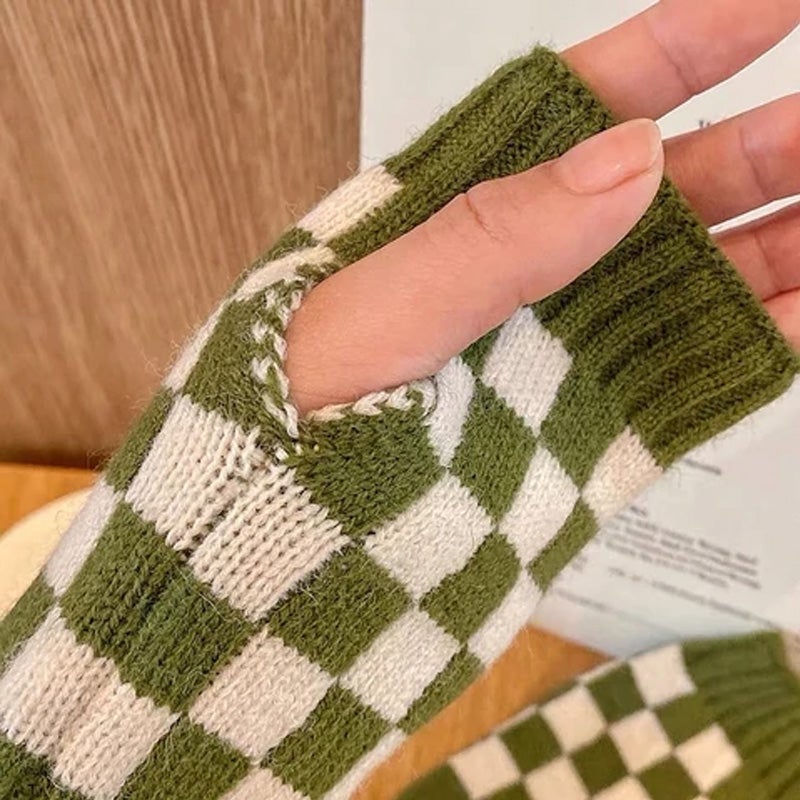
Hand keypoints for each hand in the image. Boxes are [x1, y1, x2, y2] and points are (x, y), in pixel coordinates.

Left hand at [286, 0, 799, 414]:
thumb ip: (492, 240)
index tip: (769, 9)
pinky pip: (690, 377)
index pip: (581, 112)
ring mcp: (565, 351)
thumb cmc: (296, 411)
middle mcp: (528, 275)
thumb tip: (629, 156)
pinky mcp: (587, 428)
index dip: (676, 51)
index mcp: (463, 219)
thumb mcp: (376, 311)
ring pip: (693, 281)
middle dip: (757, 149)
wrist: (289, 536)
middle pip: (662, 191)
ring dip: (777, 245)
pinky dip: (756, 344)